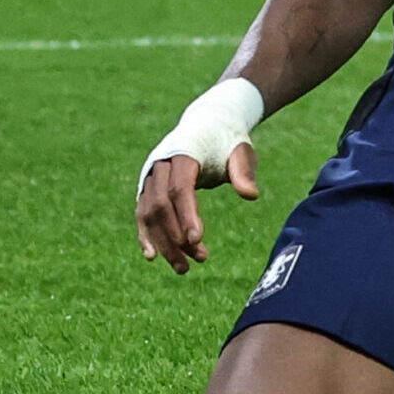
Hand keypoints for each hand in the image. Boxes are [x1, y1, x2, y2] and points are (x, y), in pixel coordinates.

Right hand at [135, 141, 259, 274]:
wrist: (207, 125)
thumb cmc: (227, 141)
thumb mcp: (241, 150)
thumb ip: (243, 170)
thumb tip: (250, 195)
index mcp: (183, 153)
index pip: (180, 188)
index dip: (187, 214)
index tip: (197, 239)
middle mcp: (160, 164)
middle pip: (161, 205)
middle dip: (176, 236)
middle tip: (200, 260)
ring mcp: (150, 176)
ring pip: (150, 214)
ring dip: (164, 242)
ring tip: (183, 268)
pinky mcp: (147, 187)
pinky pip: (142, 213)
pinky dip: (146, 235)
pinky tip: (152, 256)